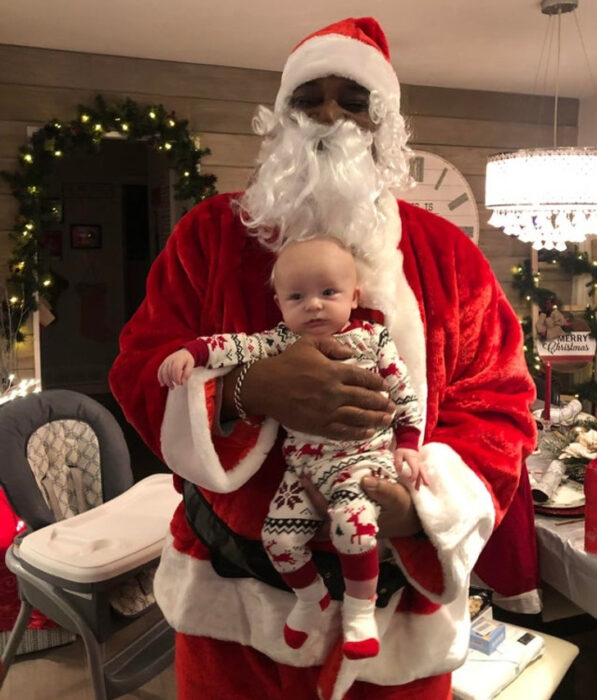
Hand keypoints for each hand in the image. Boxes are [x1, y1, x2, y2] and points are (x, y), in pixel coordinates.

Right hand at [157, 349, 193, 388]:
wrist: (183, 352)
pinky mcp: (163, 364)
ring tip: (171, 387)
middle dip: (171, 381)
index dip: (176, 378)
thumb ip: (187, 373)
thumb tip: (182, 382)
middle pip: (168, 372)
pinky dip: (160, 378)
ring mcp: (166, 361)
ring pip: (163, 372)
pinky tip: (162, 384)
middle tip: (176, 386)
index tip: (180, 384)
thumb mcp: (191, 365)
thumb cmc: (188, 360)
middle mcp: (171, 360)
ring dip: (166, 381)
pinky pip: (160, 371)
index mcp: (178, 359)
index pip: (175, 369)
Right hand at [238, 335, 395, 439]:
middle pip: (365, 399)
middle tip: (392, 407)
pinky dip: (357, 432)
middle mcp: (334, 392)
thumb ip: (333, 345)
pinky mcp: (319, 425)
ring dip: (375, 419)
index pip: (364, 378)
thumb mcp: (309, 343)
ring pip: (358, 417)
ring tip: (387, 420)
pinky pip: (343, 431)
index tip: (385, 387)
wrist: (265, 386)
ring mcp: (327, 411)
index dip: (377, 384)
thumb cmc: (287, 362)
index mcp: (334, 371)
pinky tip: (368, 433)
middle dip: (382, 403)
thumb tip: (351, 353)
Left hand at [299, 473, 421, 538]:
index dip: (313, 495)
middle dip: (307, 498)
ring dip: (315, 496)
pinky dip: (327, 494)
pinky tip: (322, 479)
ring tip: (305, 476)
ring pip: (325, 511)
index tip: (304, 478)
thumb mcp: (397, 498)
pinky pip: (335, 503)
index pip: (326, 510)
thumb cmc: (403, 508)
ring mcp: (349, 518)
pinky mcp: (353, 510)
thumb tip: (364, 481)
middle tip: (299, 475)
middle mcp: (347, 523)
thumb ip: (383, 490)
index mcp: (353, 522)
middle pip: (319, 514)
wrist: (414, 518)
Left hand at [394, 448, 428, 490]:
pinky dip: (420, 477)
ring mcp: (418, 462)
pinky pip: (420, 471)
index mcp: (413, 459)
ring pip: (421, 472)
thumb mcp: (398, 454)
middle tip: (426, 485)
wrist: (408, 443)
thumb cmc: (403, 449)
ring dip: (421, 480)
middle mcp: (417, 462)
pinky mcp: (418, 463)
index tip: (410, 480)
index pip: (415, 469)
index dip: (413, 476)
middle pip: (421, 471)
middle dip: (424, 478)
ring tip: (418, 488)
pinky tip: (418, 483)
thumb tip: (399, 472)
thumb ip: (398, 463)